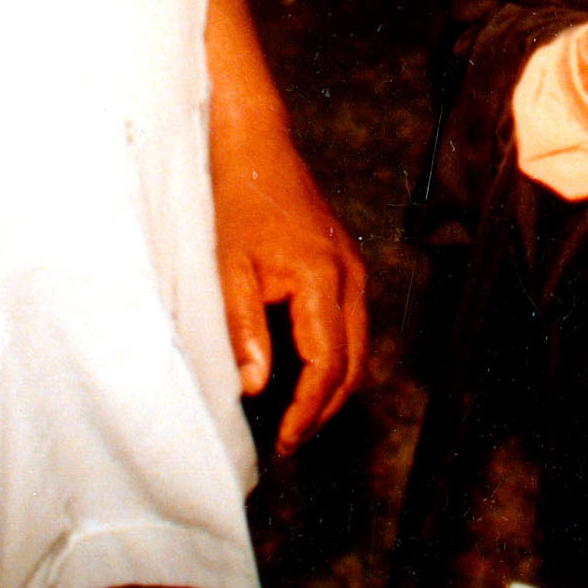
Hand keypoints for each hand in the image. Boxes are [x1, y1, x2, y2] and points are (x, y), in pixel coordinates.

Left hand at [211, 107, 367, 456]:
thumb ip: (243, 329)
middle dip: (325, 409)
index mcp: (322, 279)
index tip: (285, 440)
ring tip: (295, 416)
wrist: (257, 146)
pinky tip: (302, 372)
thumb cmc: (238, 201)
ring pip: (359, 347)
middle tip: (289, 440)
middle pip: (354, 364)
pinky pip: (352, 325)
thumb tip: (254, 387)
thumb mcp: (228, 267)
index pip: (327, 364)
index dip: (308, 410)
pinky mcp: (346, 266)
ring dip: (333, 387)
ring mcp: (353, 270)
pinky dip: (335, 358)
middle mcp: (349, 277)